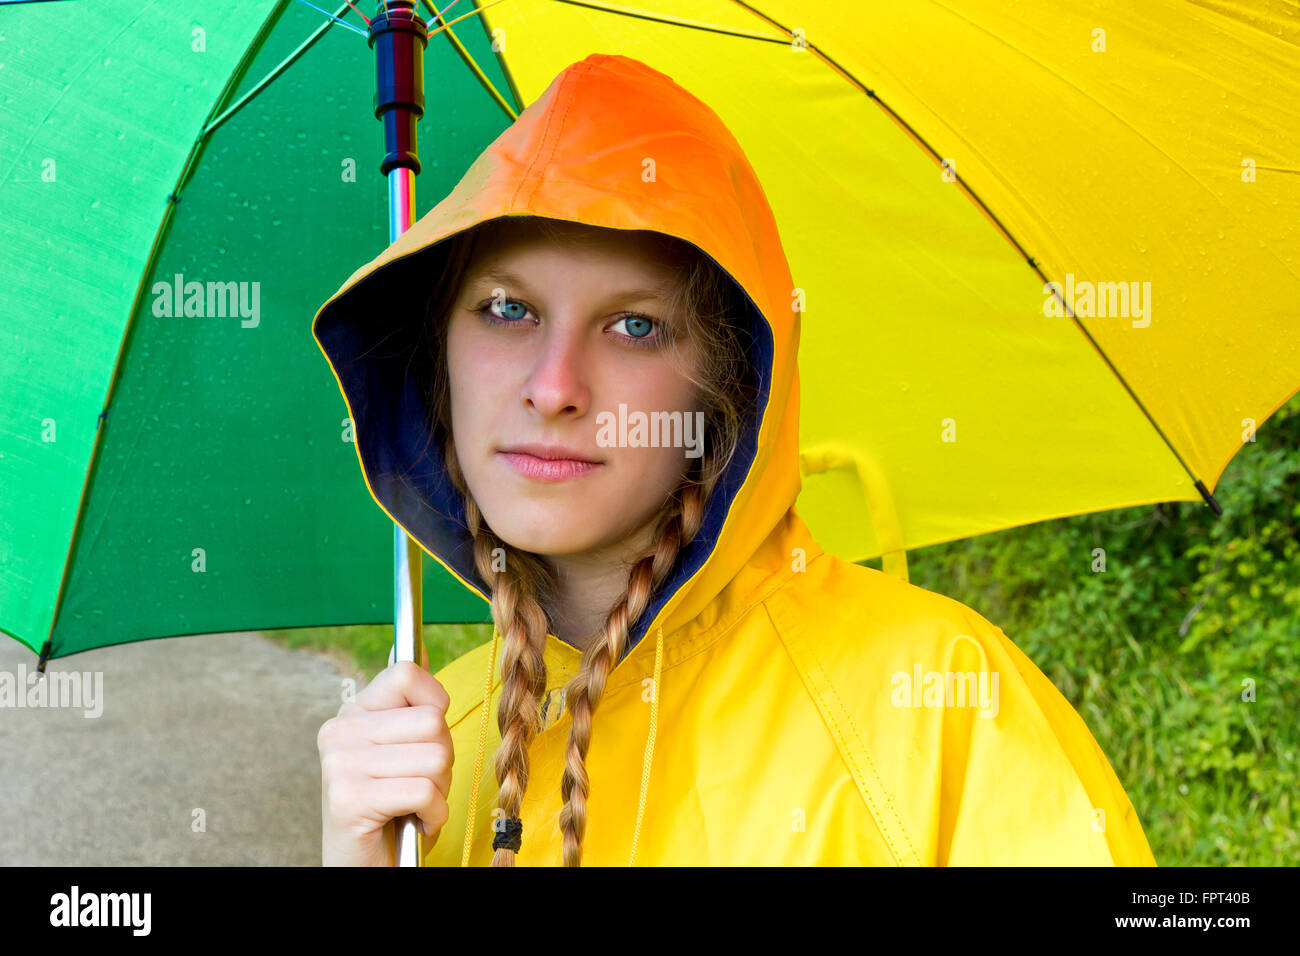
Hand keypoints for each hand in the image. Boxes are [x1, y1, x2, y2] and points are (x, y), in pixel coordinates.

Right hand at [318, 661, 452, 865]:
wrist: (366, 864)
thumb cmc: (395, 806)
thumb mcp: (405, 748)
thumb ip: (411, 705)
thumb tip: (421, 654)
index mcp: (354, 711)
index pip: (408, 673)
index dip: (435, 706)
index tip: (424, 738)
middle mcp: (340, 730)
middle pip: (432, 721)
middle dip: (442, 759)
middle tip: (419, 784)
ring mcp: (340, 764)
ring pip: (435, 757)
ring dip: (439, 791)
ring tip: (414, 804)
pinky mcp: (348, 798)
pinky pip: (424, 791)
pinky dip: (433, 815)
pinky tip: (411, 822)